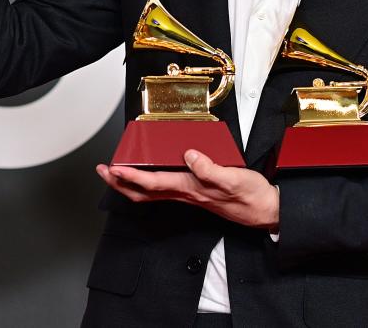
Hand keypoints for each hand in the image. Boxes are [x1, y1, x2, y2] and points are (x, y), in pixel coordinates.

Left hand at [96, 149, 279, 230]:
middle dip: (119, 183)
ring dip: (129, 184)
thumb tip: (189, 156)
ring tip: (115, 172)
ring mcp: (189, 196)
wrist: (265, 211)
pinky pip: (163, 190)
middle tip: (102, 171)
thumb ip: (210, 168)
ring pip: (150, 193)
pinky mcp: (195, 194)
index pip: (153, 183)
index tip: (114, 168)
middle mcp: (185, 194)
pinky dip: (147, 183)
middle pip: (143, 193)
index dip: (131, 176)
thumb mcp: (233, 178)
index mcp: (191, 188)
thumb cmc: (251, 196)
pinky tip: (146, 176)